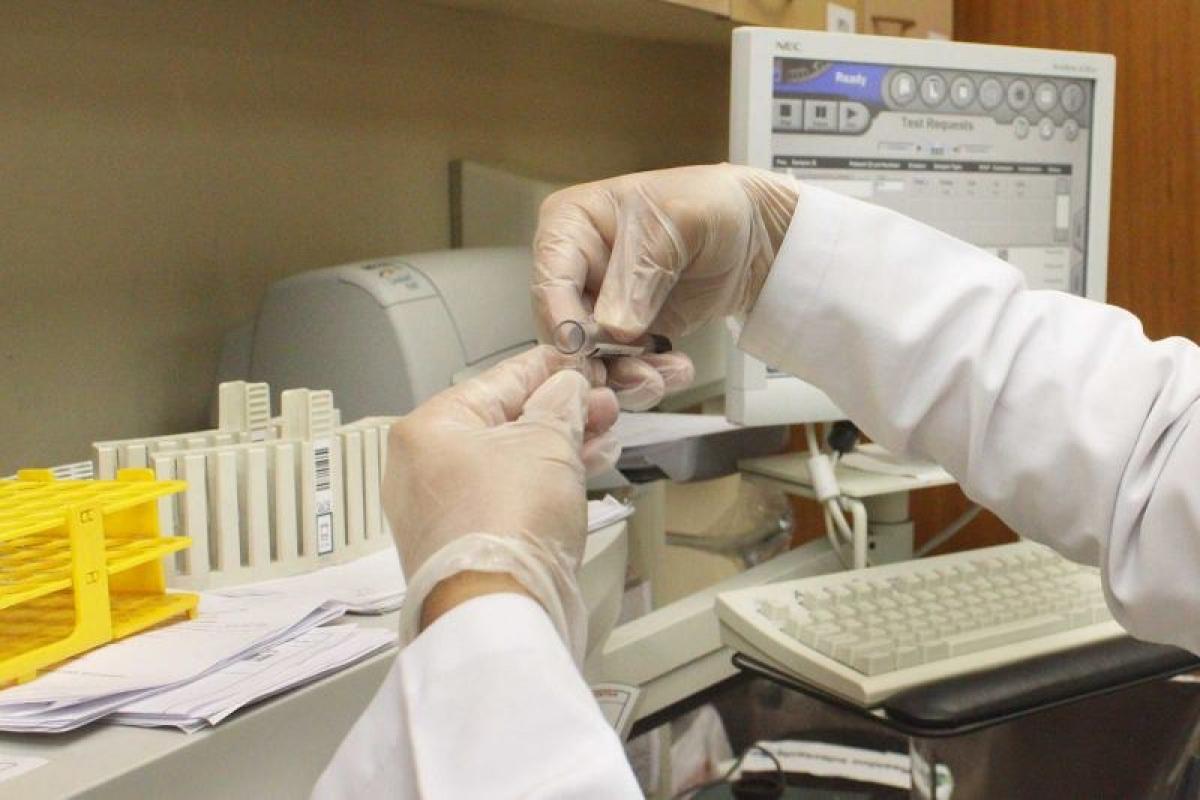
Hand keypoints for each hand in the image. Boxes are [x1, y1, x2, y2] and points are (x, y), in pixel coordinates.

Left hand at [384, 345, 618, 660]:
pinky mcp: (461, 544)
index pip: (499, 379)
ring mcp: (439, 510)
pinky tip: (579, 474)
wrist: (497, 608)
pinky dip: (540, 484)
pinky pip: (504, 498)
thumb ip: (562, 404)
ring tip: (601, 438)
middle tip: (601, 406)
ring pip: (507, 463)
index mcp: (428, 429)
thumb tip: (568, 390)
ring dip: (557, 448)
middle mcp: (422, 468)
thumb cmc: (505, 525)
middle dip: (560, 412)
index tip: (580, 363)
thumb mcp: (549, 440)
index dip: (550, 368)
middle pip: (502, 423)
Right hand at [532, 164, 797, 409]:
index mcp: (570, 226)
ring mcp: (601, 309)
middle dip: (599, 360)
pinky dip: (651, 377)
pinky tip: (676, 370)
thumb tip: (612, 327)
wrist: (754, 232)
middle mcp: (577, 271)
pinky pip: (626, 369)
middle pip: (564, 331)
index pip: (550, 279)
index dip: (563, 319)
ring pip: (593, 359)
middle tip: (635, 375)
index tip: (586, 349)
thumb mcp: (677, 220)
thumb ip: (641, 271)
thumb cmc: (710, 203)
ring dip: (627, 377)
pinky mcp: (630, 337)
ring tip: (664, 376)